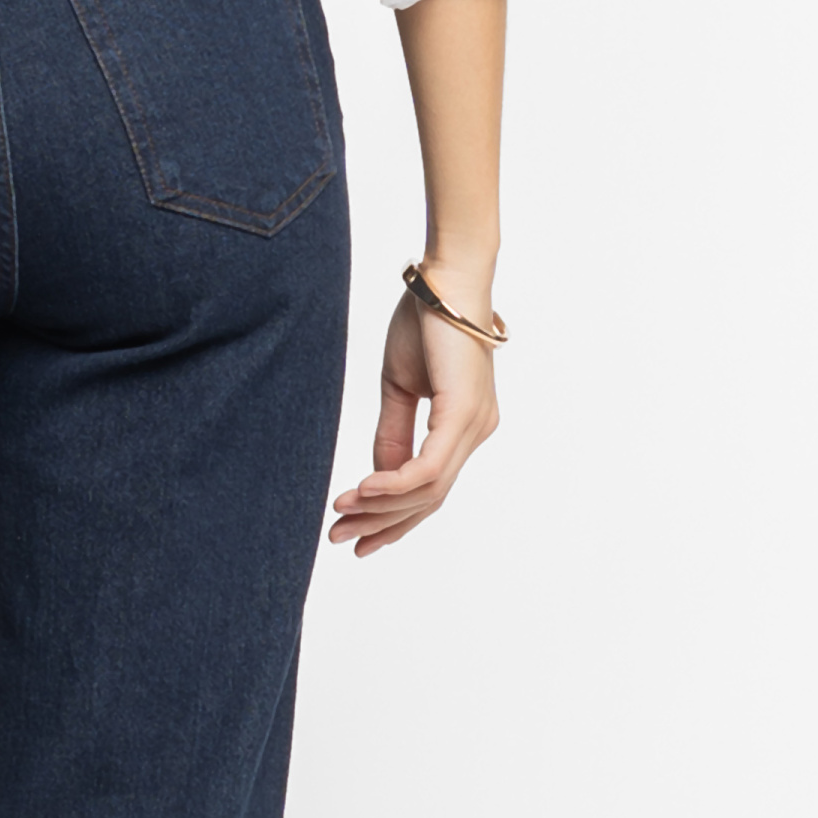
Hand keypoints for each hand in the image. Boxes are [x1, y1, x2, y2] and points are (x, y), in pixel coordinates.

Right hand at [328, 259, 499, 556]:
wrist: (445, 277)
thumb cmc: (424, 320)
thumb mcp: (400, 384)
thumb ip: (393, 431)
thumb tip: (378, 477)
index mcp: (464, 424)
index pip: (430, 486)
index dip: (394, 516)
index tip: (357, 533)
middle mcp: (476, 431)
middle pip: (430, 498)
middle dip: (383, 524)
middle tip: (341, 539)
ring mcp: (474, 426)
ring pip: (429, 490)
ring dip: (382, 508)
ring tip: (342, 515)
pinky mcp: (464, 414)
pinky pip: (428, 467)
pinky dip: (395, 483)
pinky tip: (363, 489)